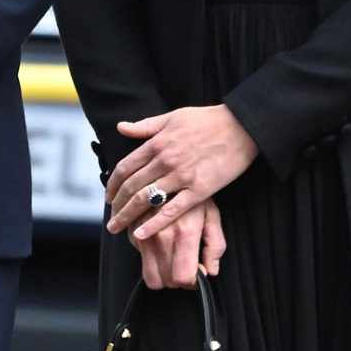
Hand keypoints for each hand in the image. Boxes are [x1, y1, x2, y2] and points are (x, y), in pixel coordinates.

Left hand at [106, 105, 257, 241]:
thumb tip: (121, 127)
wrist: (241, 126)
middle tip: (111, 220)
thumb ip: (146, 126)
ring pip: (146, 200)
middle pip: (132, 187)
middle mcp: (164, 160)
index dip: (113, 185)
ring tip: (117, 229)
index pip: (125, 168)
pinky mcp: (199, 190)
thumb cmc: (208, 120)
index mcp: (157, 143)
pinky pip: (171, 210)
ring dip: (128, 216)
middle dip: (117, 206)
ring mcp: (181, 176)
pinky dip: (154, 223)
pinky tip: (140, 234)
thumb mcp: (173, 116)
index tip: (109, 197)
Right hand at [134, 197, 226, 289]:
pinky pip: (139, 257)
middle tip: (182, 266)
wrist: (172, 165)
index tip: (193, 274)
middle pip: (163, 281)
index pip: (182, 278)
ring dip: (160, 273)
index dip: (190, 281)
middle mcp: (161, 236)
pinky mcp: (132, 229)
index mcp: (185, 234)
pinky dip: (148, 256)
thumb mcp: (212, 215)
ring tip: (171, 258)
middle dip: (174, 280)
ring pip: (148, 275)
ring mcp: (144, 233)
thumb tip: (210, 271)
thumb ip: (214, 245)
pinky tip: (159, 244)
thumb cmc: (196, 190)